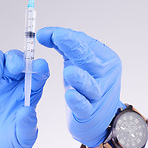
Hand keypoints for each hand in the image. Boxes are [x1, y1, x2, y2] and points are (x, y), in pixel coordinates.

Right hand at [0, 49, 48, 147]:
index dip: (40, 67)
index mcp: (27, 91)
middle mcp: (10, 82)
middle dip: (16, 59)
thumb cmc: (8, 145)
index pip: (37, 73)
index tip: (41, 66)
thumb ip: (27, 126)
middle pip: (15, 59)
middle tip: (15, 68)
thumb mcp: (22, 140)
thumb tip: (29, 110)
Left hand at [37, 27, 124, 147]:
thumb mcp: (75, 61)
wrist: (101, 114)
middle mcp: (105, 74)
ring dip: (80, 78)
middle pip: (89, 59)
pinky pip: (85, 107)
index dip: (67, 37)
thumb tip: (42, 34)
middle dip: (74, 47)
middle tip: (59, 36)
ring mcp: (100, 94)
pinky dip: (78, 101)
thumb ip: (61, 46)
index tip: (48, 33)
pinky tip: (70, 95)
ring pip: (90, 85)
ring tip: (69, 72)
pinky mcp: (91, 113)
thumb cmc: (86, 82)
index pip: (84, 43)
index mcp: (103, 58)